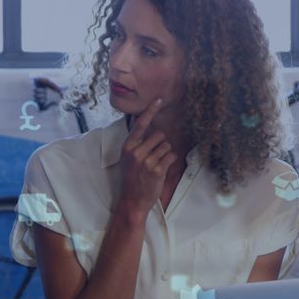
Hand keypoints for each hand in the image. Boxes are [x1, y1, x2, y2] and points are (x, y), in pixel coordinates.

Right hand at [116, 98, 175, 216]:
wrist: (132, 200)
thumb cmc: (132, 177)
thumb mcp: (127, 158)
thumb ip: (135, 142)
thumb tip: (141, 121)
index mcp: (128, 146)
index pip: (140, 124)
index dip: (150, 110)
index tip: (159, 99)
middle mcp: (136, 152)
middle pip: (159, 135)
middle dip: (160, 144)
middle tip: (153, 156)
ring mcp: (146, 161)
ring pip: (166, 145)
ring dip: (165, 153)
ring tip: (156, 164)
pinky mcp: (157, 170)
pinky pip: (171, 156)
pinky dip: (170, 160)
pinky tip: (162, 169)